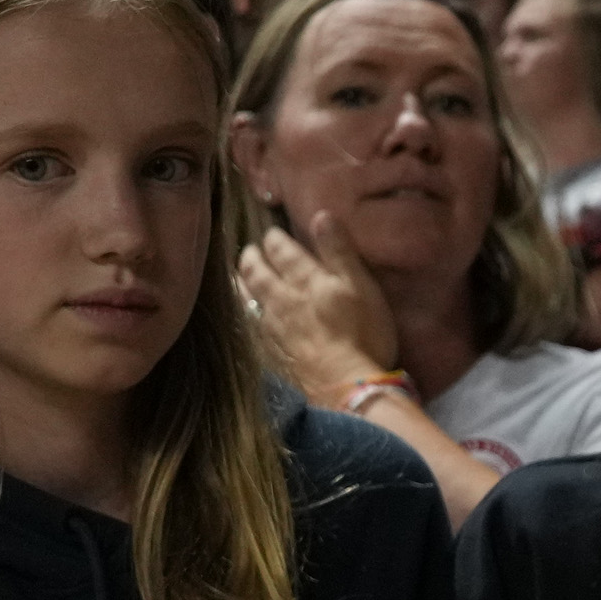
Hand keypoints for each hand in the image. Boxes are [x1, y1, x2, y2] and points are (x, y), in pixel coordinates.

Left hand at [239, 212, 398, 399]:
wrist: (347, 385)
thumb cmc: (364, 334)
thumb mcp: (360, 286)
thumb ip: (339, 250)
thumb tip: (321, 214)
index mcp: (305, 278)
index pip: (282, 250)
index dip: (275, 239)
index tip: (272, 233)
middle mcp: (282, 298)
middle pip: (258, 272)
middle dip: (252, 258)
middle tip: (250, 251)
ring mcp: (273, 328)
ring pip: (248, 299)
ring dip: (241, 284)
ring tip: (237, 276)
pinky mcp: (272, 353)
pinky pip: (251, 328)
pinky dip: (245, 317)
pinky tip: (245, 317)